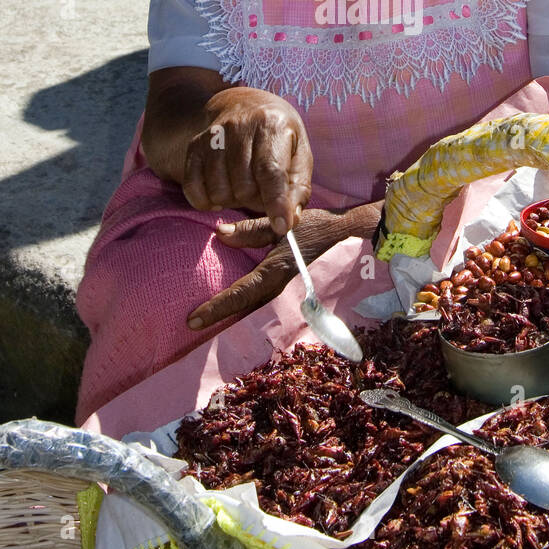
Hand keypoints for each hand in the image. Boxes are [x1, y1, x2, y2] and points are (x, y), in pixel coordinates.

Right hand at [182, 88, 312, 235]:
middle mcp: (239, 127)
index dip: (276, 202)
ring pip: (219, 191)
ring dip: (233, 201)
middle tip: (262, 192)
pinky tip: (221, 192)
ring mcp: (213, 136)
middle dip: (256, 201)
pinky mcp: (194, 147)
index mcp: (272, 125)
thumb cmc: (279, 137)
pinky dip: (207, 201)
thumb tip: (290, 220)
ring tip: (244, 187)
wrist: (244, 105)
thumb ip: (298, 188)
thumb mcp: (299, 155)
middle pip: (244, 187)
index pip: (271, 171)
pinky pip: (194, 189)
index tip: (281, 226)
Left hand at [187, 201, 382, 328]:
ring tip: (209, 319)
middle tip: (194, 324)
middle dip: (220, 318)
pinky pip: (266, 303)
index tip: (193, 320)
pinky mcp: (295, 292)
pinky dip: (249, 308)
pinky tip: (238, 309)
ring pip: (256, 310)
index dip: (217, 307)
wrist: (354, 237)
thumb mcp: (283, 224)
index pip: (241, 293)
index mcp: (277, 271)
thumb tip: (219, 234)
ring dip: (233, 315)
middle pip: (245, 309)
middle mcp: (282, 288)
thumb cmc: (319, 226)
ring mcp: (290, 295)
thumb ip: (251, 229)